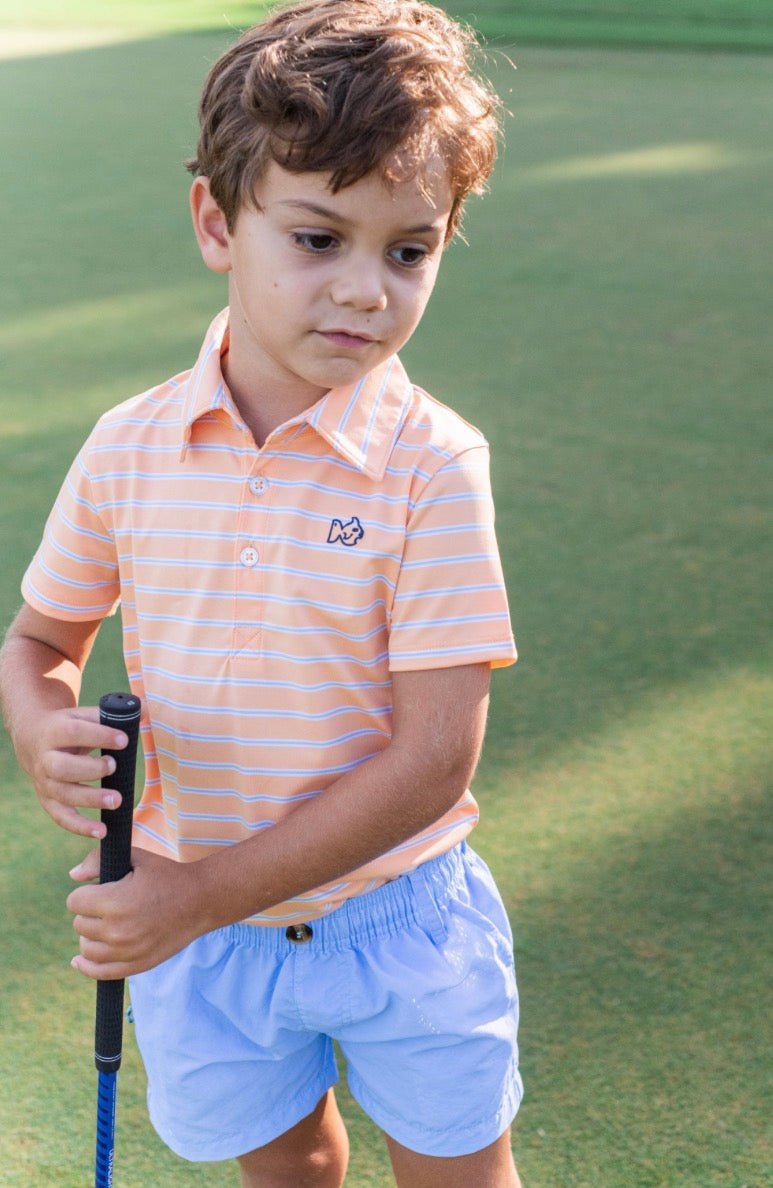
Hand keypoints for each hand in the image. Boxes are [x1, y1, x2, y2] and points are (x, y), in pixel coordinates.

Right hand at [29, 706, 129, 838]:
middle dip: (90, 769)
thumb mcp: (83, 715)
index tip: (124, 740)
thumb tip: (145, 709)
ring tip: (117, 801)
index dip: (100, 736)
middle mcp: (45, 759)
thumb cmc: (68, 727)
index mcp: (54, 731)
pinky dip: (81, 827)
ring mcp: (45, 782)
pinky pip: (62, 817)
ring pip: (63, 794)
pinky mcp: (48, 801)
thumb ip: (112, 714)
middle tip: (113, 766)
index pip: (75, 732)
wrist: (33, 739)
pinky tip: (102, 831)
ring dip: (90, 799)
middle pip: (62, 767)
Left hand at [67, 848, 203, 978]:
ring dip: (91, 935)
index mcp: (114, 902)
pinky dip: (87, 966)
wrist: (201, 901)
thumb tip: (73, 876)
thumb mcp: (137, 859)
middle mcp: (117, 930)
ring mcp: (126, 951)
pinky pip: (99, 972)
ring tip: (107, 924)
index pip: (74, 902)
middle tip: (110, 905)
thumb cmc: (168, 876)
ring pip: (86, 948)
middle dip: (89, 913)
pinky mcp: (136, 965)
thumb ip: (98, 862)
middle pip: (79, 924)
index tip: (99, 890)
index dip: (85, 893)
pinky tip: (79, 960)